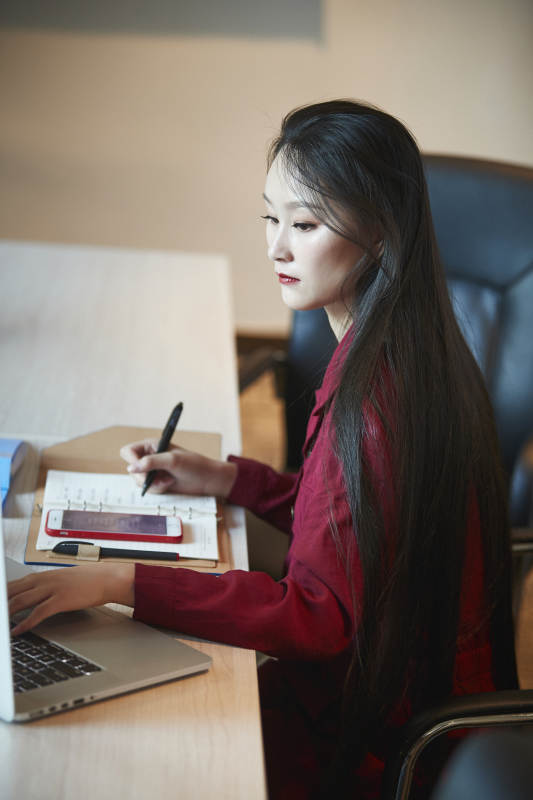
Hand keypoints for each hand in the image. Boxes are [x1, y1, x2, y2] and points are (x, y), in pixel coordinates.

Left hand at [8, 563, 134, 635]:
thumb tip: (29, 596)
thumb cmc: (86, 580)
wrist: (107, 578)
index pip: (12, 584)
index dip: (2, 593)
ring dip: (6, 613)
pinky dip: (25, 622)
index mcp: (42, 575)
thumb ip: (44, 586)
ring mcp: (52, 589)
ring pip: (21, 600)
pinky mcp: (61, 599)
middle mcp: (44, 580)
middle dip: (1, 602)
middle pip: (12, 591)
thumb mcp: (61, 580)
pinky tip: (17, 631)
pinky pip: (38, 613)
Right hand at [120, 439, 236, 497]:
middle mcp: (149, 456)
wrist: (207, 479)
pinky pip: (147, 488)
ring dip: (153, 484)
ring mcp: (152, 470)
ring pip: (138, 481)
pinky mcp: (156, 482)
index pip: (128, 451)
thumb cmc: (193, 465)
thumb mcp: (172, 461)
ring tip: (168, 481)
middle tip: (157, 478)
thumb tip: (130, 469)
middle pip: (131, 469)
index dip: (132, 461)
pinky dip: (157, 489)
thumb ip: (151, 463)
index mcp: (151, 445)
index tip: (141, 469)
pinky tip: (169, 484)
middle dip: (144, 477)